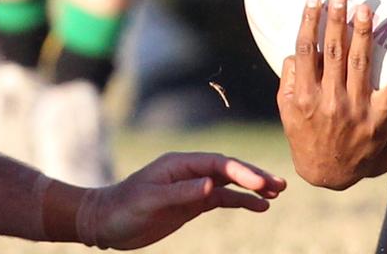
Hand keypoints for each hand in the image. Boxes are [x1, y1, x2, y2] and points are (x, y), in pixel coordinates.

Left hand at [78, 152, 285, 249]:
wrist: (105, 223)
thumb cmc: (123, 207)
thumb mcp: (151, 200)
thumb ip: (182, 192)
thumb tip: (213, 186)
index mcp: (180, 163)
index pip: (218, 164)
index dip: (241, 172)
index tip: (260, 184)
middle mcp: (190, 171)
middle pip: (229, 170)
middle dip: (255, 176)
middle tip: (280, 185)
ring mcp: (192, 187)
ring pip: (230, 184)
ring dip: (253, 188)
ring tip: (277, 193)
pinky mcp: (192, 204)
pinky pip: (223, 199)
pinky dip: (241, 202)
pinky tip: (258, 207)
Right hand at [278, 0, 386, 189]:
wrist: (327, 174)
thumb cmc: (305, 136)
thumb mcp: (287, 111)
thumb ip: (290, 80)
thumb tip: (295, 51)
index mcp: (305, 95)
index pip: (306, 51)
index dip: (310, 22)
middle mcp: (329, 99)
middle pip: (333, 52)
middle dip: (337, 20)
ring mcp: (354, 109)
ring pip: (359, 64)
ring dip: (363, 35)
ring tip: (366, 10)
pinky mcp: (376, 120)